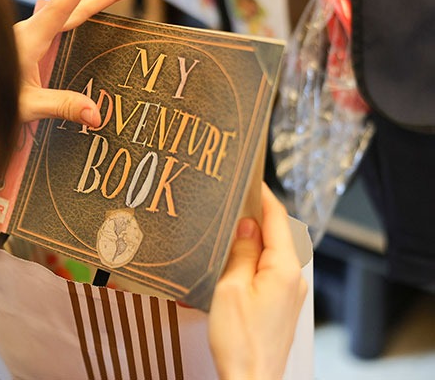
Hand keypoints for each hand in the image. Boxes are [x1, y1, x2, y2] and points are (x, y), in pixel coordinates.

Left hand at [14, 0, 143, 124]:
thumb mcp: (27, 105)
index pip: (63, 6)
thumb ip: (62, 106)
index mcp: (30, 37)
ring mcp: (31, 33)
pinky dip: (79, 9)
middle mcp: (32, 29)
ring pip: (69, 8)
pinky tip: (83, 9)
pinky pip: (61, 18)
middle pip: (75, 4)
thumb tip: (97, 115)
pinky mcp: (29, 41)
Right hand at [208, 183, 307, 379]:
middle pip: (277, 234)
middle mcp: (294, 279)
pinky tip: (235, 259)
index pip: (277, 219)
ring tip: (228, 228)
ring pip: (273, 252)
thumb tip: (246, 226)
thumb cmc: (241, 341)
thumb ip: (241, 252)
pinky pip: (270, 270)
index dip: (263, 196)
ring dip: (253, 238)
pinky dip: (254, 257)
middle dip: (255, 215)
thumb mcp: (231, 288)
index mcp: (284, 269)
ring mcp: (289, 293)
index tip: (250, 179)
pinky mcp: (281, 305)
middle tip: (231, 200)